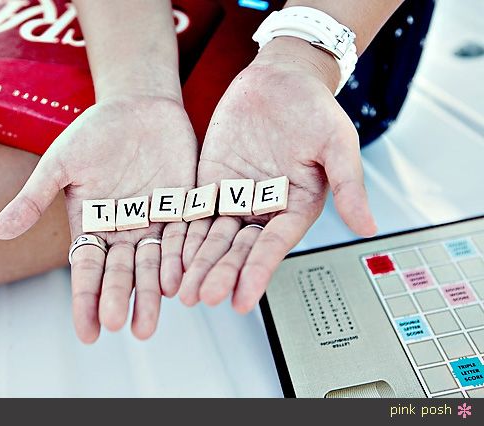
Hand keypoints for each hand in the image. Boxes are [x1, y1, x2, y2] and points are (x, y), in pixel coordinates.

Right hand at [0, 95, 196, 341]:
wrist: (138, 106)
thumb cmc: (94, 131)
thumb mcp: (61, 163)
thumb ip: (35, 197)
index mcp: (92, 224)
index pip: (87, 269)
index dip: (87, 300)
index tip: (89, 334)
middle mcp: (122, 231)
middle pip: (123, 273)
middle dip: (124, 301)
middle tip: (131, 330)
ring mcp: (153, 222)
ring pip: (154, 264)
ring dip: (153, 293)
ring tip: (151, 323)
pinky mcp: (183, 208)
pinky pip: (183, 238)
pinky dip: (180, 260)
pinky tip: (180, 283)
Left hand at [178, 38, 376, 312]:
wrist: (281, 78)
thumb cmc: (314, 108)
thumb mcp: (337, 143)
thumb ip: (348, 185)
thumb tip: (368, 227)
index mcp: (296, 207)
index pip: (273, 246)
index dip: (257, 272)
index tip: (242, 300)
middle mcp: (265, 209)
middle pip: (240, 248)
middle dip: (222, 273)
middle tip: (206, 298)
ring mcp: (236, 197)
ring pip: (215, 237)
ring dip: (200, 263)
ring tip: (185, 291)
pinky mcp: (213, 182)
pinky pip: (196, 212)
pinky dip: (185, 234)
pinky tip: (173, 255)